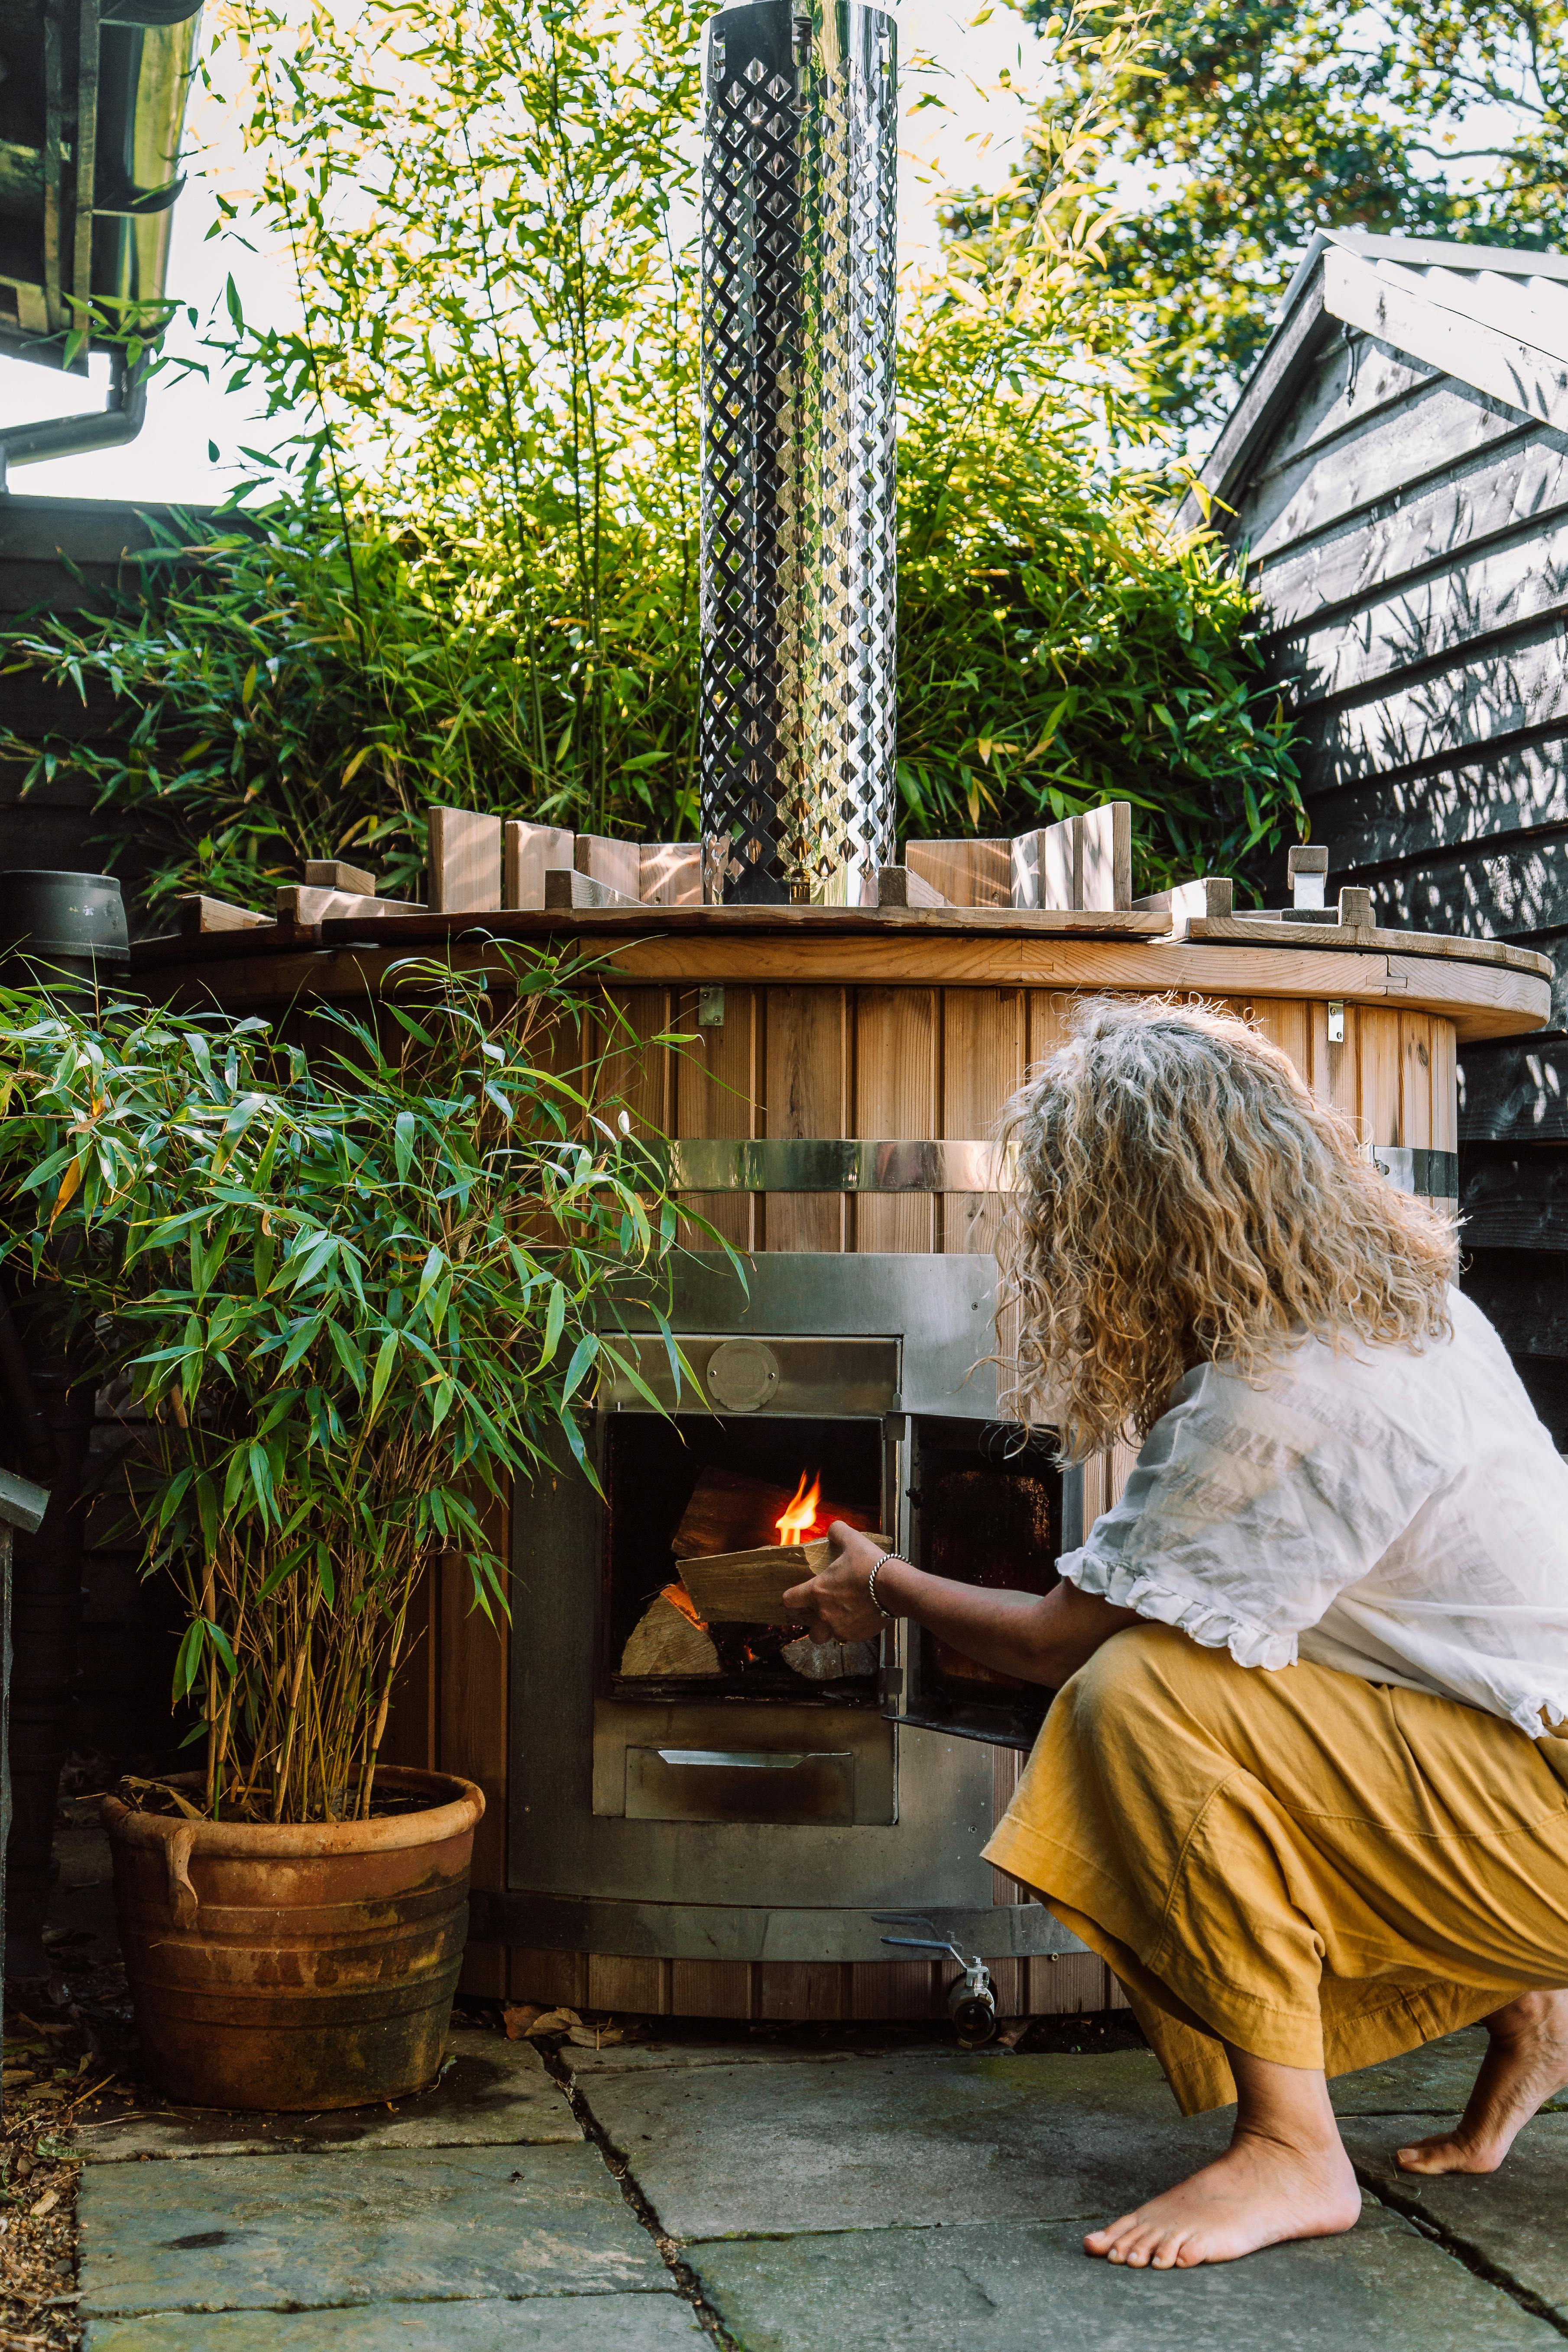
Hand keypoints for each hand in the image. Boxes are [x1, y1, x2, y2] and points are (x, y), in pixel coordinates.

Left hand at [782, 1521, 892, 1642]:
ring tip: (844, 1617)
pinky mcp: (859, 1635)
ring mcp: (842, 1627)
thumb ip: (838, 1532)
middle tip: (825, 1612)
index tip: (797, 1595)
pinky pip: (850, 1637)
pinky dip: (854, 1629)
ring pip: (831, 1636)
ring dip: (834, 1629)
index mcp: (818, 1591)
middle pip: (811, 1631)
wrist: (895, 1588)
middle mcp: (825, 1614)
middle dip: (815, 1625)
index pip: (790, 1599)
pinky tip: (862, 1617)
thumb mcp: (853, 1541)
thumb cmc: (870, 1565)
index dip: (792, 1597)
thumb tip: (833, 1529)